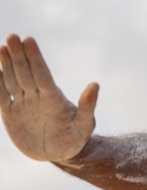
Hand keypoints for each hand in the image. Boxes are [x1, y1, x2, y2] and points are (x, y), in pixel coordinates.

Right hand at [0, 34, 98, 161]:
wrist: (61, 153)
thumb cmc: (76, 138)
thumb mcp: (84, 124)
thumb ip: (87, 105)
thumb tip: (95, 84)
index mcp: (54, 97)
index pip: (42, 74)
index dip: (35, 58)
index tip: (29, 40)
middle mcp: (38, 97)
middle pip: (26, 73)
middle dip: (19, 56)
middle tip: (13, 36)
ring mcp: (24, 104)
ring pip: (12, 81)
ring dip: (6, 65)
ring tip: (2, 47)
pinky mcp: (12, 115)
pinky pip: (1, 98)